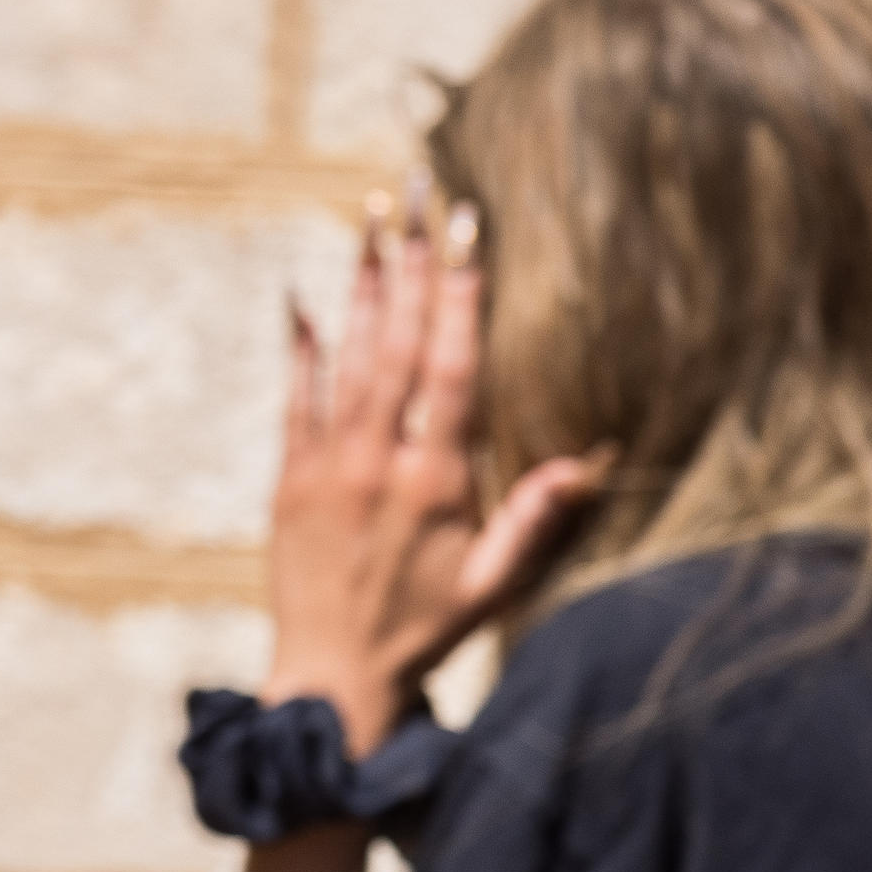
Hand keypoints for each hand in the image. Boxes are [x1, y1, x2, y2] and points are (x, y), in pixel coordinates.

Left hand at [267, 190, 598, 751]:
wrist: (330, 676)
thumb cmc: (425, 631)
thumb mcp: (493, 584)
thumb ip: (534, 520)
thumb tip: (583, 463)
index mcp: (434, 482)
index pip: (450, 371)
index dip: (458, 300)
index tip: (466, 237)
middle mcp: (376, 463)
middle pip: (398, 347)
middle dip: (412, 267)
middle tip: (419, 196)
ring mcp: (326, 468)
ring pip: (347, 361)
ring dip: (362, 289)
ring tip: (371, 223)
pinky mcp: (289, 481)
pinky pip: (294, 402)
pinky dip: (299, 349)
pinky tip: (303, 298)